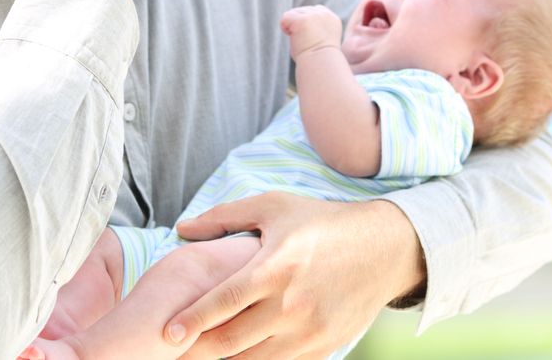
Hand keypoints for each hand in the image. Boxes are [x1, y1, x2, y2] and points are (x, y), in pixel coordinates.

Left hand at [166, 193, 424, 358]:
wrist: (384, 249)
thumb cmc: (322, 222)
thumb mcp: (274, 207)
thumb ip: (225, 217)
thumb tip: (182, 228)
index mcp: (276, 267)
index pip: (223, 302)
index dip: (191, 320)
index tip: (167, 333)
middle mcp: (291, 303)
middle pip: (232, 339)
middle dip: (198, 349)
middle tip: (173, 351)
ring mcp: (309, 330)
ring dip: (225, 359)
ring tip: (203, 353)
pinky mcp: (323, 346)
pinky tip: (239, 354)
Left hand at [280, 5, 342, 58]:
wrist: (320, 66)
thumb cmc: (318, 59)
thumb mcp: (321, 39)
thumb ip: (314, 27)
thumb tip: (297, 25)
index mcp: (331, 18)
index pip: (313, 11)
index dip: (307, 25)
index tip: (313, 40)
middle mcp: (324, 13)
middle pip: (301, 11)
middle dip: (299, 26)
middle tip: (308, 43)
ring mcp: (313, 15)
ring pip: (292, 14)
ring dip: (293, 29)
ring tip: (304, 42)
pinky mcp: (302, 19)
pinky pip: (285, 18)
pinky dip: (285, 29)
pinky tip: (295, 38)